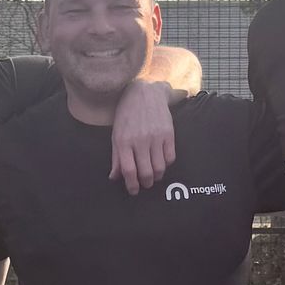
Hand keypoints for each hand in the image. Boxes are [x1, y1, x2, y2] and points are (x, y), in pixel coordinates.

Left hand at [110, 76, 176, 193]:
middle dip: (145, 183)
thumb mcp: (116, 134)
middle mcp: (140, 140)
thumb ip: (116, 157)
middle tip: (145, 184)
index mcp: (124, 141)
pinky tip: (161, 162)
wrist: (145, 93)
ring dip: (156, 176)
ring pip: (159, 168)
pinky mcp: (169, 133)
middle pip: (146, 172)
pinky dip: (166, 164)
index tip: (134, 190)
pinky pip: (170, 157)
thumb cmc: (127, 115)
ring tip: (153, 176)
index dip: (131, 185)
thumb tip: (114, 178)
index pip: (128, 170)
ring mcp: (156, 137)